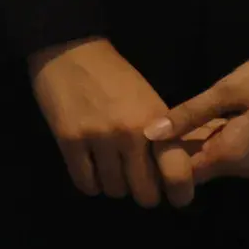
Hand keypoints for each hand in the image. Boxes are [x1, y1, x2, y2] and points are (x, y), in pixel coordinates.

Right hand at [25, 37, 175, 206]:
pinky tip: (91, 168)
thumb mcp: (147, 100)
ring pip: (114, 190)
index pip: (176, 172)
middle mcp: (129, 133)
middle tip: (138, 182)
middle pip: (144, 193)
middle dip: (144, 192)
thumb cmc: (114, 75)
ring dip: (115, 185)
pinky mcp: (69, 141)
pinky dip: (91, 182)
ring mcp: (98, 138)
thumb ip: (160, 135)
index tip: (177, 198)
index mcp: (155, 121)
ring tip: (111, 168)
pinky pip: (86, 183)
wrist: (70, 50)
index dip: (180, 193)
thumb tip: (169, 174)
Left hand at [148, 38, 248, 201]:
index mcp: (232, 156)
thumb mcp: (225, 91)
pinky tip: (183, 118)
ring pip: (206, 157)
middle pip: (195, 167)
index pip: (184, 173)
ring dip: (185, 141)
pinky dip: (202, 136)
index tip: (136, 141)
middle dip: (169, 150)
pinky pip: (220, 147)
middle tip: (139, 126)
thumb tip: (150, 134)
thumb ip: (188, 115)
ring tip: (155, 120)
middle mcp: (241, 167)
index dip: (159, 161)